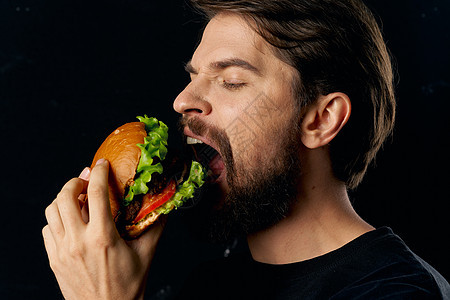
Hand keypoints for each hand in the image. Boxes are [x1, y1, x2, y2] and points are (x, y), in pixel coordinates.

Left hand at [42, 159, 164, 298]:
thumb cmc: (128, 286)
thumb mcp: (146, 254)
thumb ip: (155, 228)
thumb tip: (165, 207)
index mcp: (102, 237)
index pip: (97, 193)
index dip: (100, 173)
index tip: (102, 164)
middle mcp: (78, 241)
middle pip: (65, 197)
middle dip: (76, 182)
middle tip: (87, 180)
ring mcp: (62, 251)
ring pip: (51, 211)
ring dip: (63, 199)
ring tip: (77, 198)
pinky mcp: (54, 259)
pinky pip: (47, 230)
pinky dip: (57, 219)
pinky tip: (70, 221)